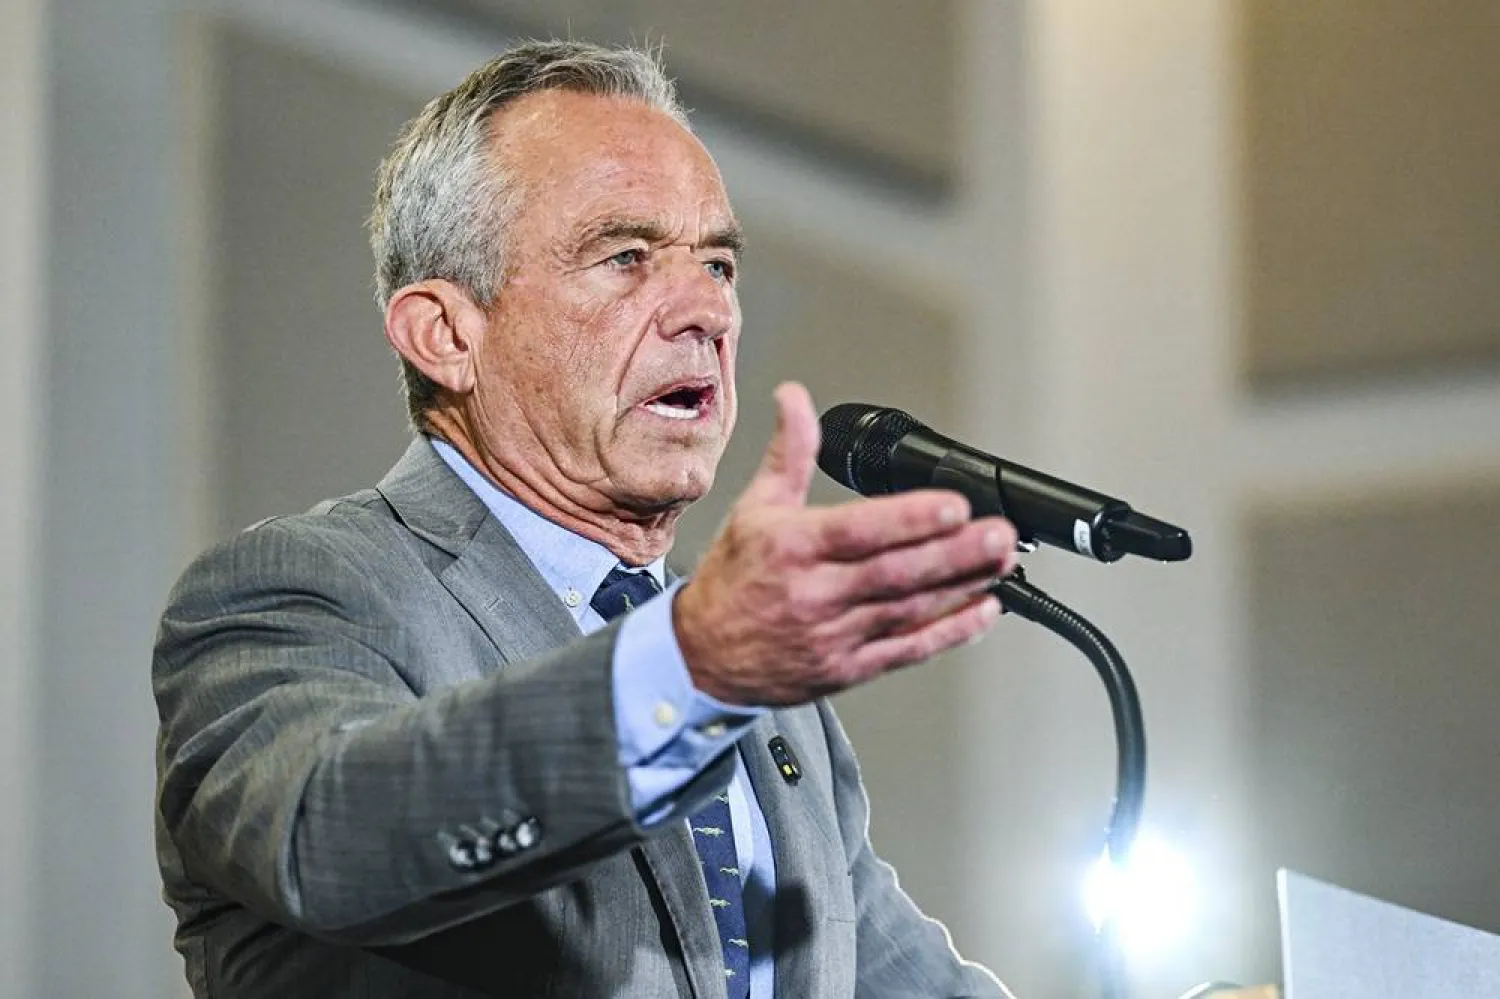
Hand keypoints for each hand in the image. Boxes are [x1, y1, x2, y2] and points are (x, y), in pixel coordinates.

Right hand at [673, 382, 1017, 705]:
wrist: (702, 656)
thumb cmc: (733, 579)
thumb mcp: (754, 507)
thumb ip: (790, 453)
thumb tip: (795, 399)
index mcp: (791, 547)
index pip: (858, 530)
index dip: (911, 520)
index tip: (954, 505)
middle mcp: (814, 593)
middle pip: (894, 572)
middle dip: (954, 553)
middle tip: (998, 533)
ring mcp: (833, 635)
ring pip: (908, 610)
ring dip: (961, 587)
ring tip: (1002, 563)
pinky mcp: (848, 669)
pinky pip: (906, 651)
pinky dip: (948, 632)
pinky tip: (982, 612)